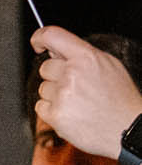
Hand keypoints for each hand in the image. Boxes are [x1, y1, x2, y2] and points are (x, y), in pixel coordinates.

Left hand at [32, 27, 141, 159]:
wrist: (127, 128)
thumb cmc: (120, 98)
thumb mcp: (109, 66)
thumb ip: (81, 55)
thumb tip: (54, 49)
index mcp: (87, 57)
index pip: (52, 35)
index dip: (39, 38)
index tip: (38, 44)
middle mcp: (73, 73)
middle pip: (45, 67)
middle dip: (55, 76)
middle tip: (76, 87)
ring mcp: (63, 94)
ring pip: (43, 88)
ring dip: (55, 95)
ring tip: (79, 103)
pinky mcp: (55, 114)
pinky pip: (41, 107)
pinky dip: (52, 111)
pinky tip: (72, 113)